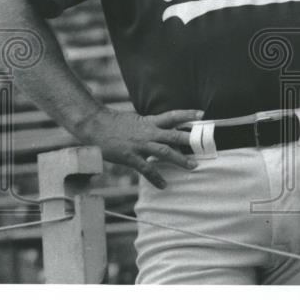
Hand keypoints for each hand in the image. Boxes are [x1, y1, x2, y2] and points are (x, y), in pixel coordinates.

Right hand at [73, 107, 202, 188]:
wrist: (95, 125)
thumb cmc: (114, 122)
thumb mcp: (135, 120)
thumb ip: (149, 125)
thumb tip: (161, 128)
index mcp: (149, 121)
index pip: (172, 115)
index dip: (187, 114)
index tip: (202, 114)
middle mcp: (148, 132)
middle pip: (173, 134)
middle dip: (190, 139)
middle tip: (205, 144)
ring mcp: (139, 145)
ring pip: (164, 152)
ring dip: (180, 159)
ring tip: (193, 166)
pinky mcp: (130, 157)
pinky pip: (146, 169)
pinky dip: (156, 178)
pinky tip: (164, 185)